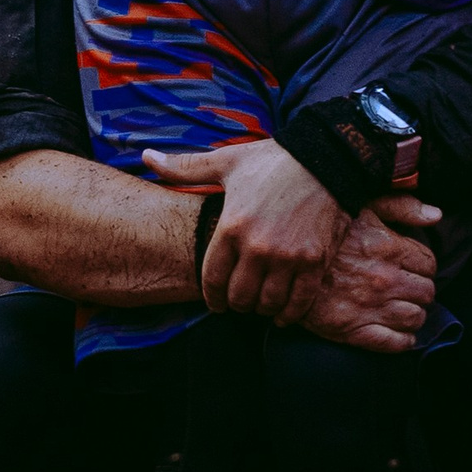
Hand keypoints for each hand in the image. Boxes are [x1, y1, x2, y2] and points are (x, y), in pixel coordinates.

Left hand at [142, 134, 349, 322]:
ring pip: (267, 303)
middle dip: (236, 304)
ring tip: (260, 304)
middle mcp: (258, 247)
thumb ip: (185, 167)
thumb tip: (146, 157)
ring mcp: (288, 257)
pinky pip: (299, 303)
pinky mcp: (314, 261)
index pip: (212, 279)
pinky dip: (289, 314)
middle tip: (239, 301)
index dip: (212, 297)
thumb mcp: (226, 161)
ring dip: (261, 309)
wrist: (326, 157)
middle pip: (239, 297)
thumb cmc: (272, 160)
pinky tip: (283, 313)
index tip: (216, 302)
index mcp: (231, 226)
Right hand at [296, 197, 441, 354]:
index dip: (423, 266)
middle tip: (408, 289)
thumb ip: (401, 207)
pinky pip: (395, 343)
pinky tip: (399, 333)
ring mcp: (371, 307)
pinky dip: (403, 341)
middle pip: (427, 292)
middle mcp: (385, 279)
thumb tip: (436, 214)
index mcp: (389, 249)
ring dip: (414, 315)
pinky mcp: (354, 330)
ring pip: (415, 318)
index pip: (429, 264)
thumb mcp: (363, 207)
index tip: (412, 267)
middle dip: (420, 291)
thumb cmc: (326, 232)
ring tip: (404, 309)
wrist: (285, 265)